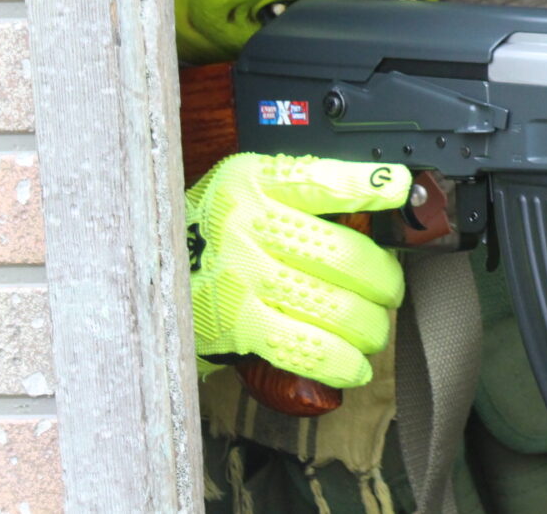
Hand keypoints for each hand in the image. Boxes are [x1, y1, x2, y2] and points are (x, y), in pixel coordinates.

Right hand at [184, 153, 410, 387]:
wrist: (148, 268)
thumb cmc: (215, 230)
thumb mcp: (248, 190)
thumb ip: (305, 193)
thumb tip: (381, 202)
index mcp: (254, 182)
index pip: (320, 180)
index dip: (366, 184)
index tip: (399, 187)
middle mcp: (247, 224)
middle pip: (342, 254)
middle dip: (383, 280)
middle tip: (390, 291)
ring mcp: (241, 275)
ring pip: (332, 303)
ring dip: (368, 325)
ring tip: (374, 330)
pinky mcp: (235, 322)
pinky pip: (303, 345)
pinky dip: (340, 360)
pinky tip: (356, 366)